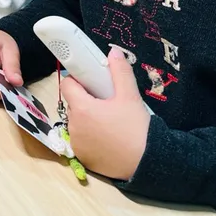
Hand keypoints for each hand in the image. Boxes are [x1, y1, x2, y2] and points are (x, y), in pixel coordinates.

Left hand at [61, 48, 150, 180]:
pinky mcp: (82, 157)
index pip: (67, 85)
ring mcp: (76, 143)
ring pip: (76, 122)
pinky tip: (107, 137)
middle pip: (73, 104)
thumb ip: (120, 72)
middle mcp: (73, 126)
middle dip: (85, 99)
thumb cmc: (137, 128)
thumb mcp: (130, 96)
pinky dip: (89, 136)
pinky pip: (81, 140)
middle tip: (106, 100)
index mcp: (81, 108)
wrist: (147, 163)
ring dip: (86, 118)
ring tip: (109, 120)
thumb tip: (113, 52)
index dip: (78, 80)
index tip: (91, 81)